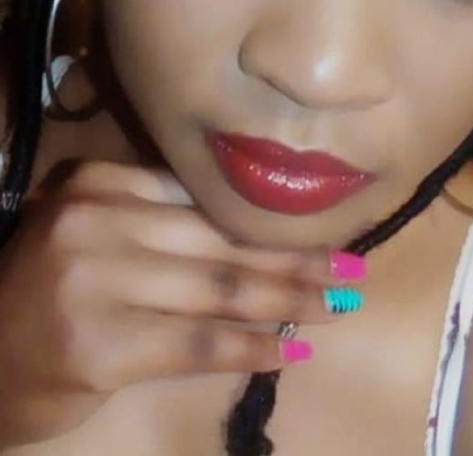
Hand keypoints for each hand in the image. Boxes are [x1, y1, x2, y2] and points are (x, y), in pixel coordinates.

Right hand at [0, 161, 364, 445]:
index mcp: (102, 185)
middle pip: (223, 243)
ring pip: (220, 291)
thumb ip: (170, 229)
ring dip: (288, 302)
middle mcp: (97, 222)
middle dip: (297, 261)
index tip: (326, 238)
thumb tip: (263, 244)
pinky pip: (198, 345)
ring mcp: (95, 282)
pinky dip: (250, 348)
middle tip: (351, 272)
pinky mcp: (100, 345)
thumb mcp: (105, 239)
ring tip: (335, 308)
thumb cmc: (56, 295)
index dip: (274, 225)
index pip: (210, 203)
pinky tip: (288, 352)